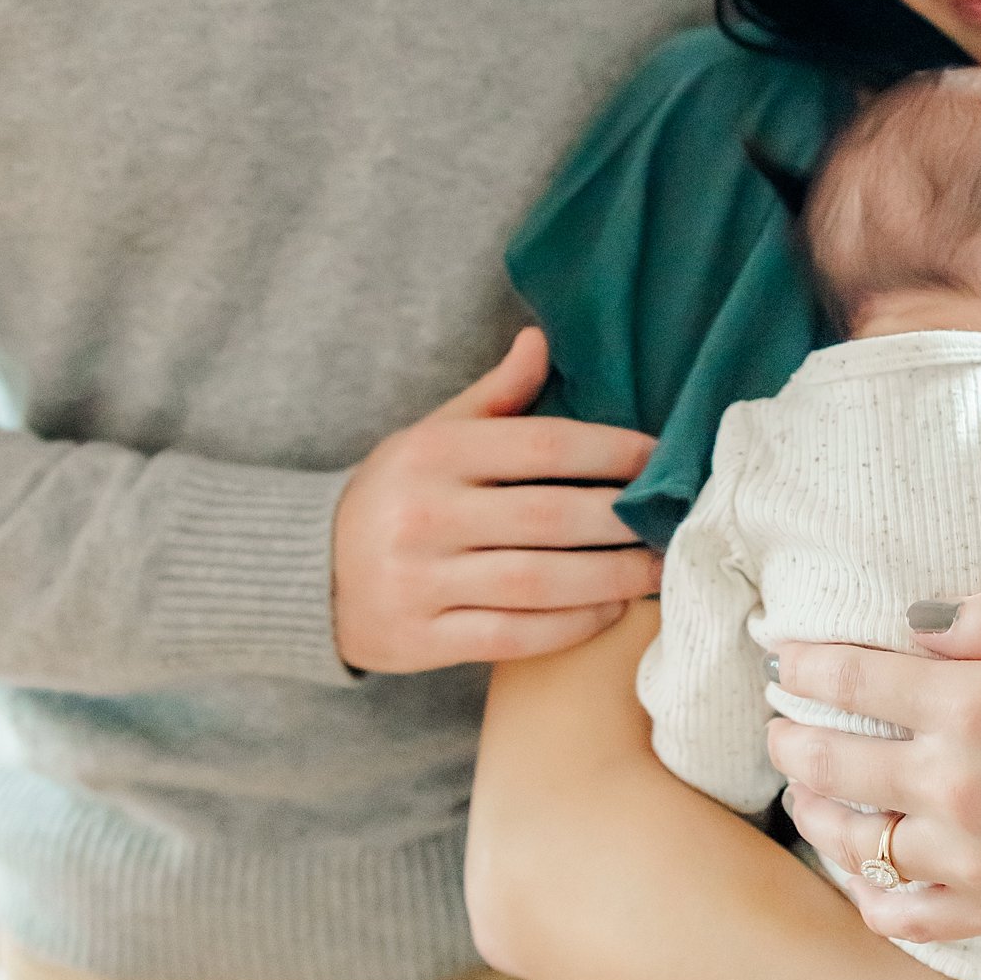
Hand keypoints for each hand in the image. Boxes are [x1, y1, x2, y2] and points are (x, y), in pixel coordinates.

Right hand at [332, 328, 660, 672]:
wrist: (307, 573)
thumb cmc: (394, 496)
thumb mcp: (431, 434)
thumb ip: (493, 395)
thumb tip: (540, 340)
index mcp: (433, 453)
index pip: (541, 444)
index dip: (611, 450)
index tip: (659, 460)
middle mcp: (423, 514)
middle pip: (549, 516)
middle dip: (621, 521)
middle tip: (673, 521)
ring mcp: (420, 581)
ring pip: (537, 581)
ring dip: (609, 578)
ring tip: (655, 570)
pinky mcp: (420, 639)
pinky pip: (512, 634)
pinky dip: (569, 625)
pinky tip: (607, 610)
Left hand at [768, 589, 980, 948]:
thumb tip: (917, 621)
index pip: (850, 680)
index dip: (802, 664)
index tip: (782, 656)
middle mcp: (960, 785)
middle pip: (828, 763)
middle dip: (789, 736)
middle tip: (779, 722)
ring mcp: (974, 859)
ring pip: (851, 843)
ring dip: (812, 814)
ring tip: (804, 792)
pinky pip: (900, 916)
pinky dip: (865, 896)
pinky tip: (861, 871)